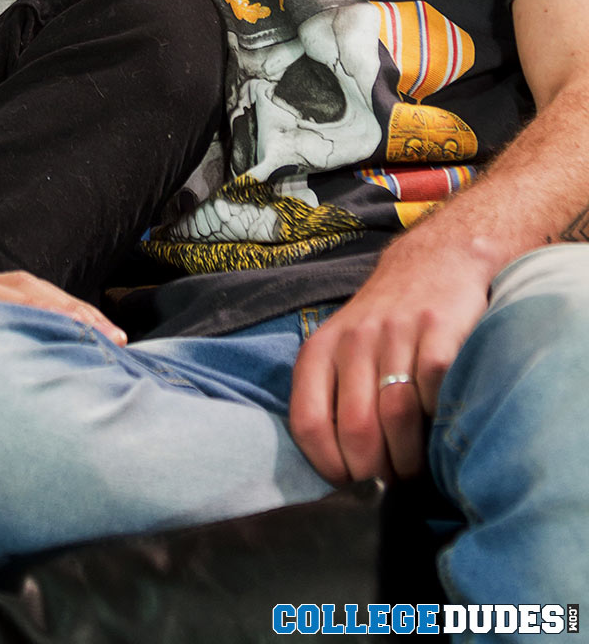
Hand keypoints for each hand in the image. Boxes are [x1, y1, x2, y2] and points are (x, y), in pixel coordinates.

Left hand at [288, 234, 493, 484]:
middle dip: (377, 473)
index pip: (308, 423)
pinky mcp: (438, 328)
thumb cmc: (385, 326)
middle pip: (357, 429)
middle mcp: (354, 339)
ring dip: (410, 458)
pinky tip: (441, 424)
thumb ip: (336, 400)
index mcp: (320, 350)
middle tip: (394, 488)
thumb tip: (344, 477)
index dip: (330, 468)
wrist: (435, 261)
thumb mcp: (343, 351)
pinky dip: (439, 417)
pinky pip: (434, 389)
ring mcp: (396, 332)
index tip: (352, 488)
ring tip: (419, 471)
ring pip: (396, 415)